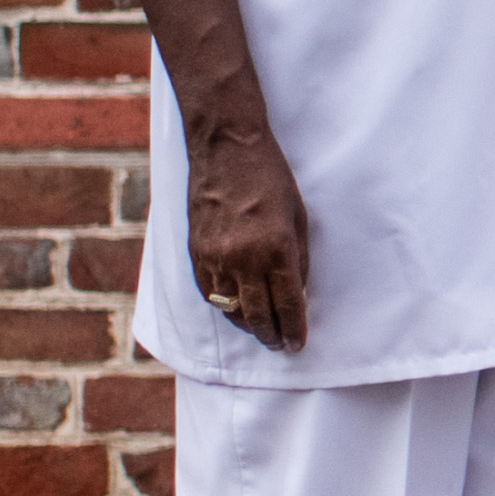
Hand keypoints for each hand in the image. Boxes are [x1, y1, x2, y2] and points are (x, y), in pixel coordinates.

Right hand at [186, 120, 314, 352]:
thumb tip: (297, 291)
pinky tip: (234, 309)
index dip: (294, 329)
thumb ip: (298, 258)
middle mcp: (243, 259)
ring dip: (246, 325)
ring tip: (260, 331)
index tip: (298, 344)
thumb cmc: (271, 179)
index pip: (287, 305)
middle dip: (271, 336)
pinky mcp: (195, 251)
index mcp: (277, 250)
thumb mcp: (299, 218)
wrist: (227, 150)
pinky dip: (222, 305)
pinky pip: (208, 291)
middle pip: (257, 315)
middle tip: (280, 346)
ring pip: (230, 308)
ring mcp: (215, 256)